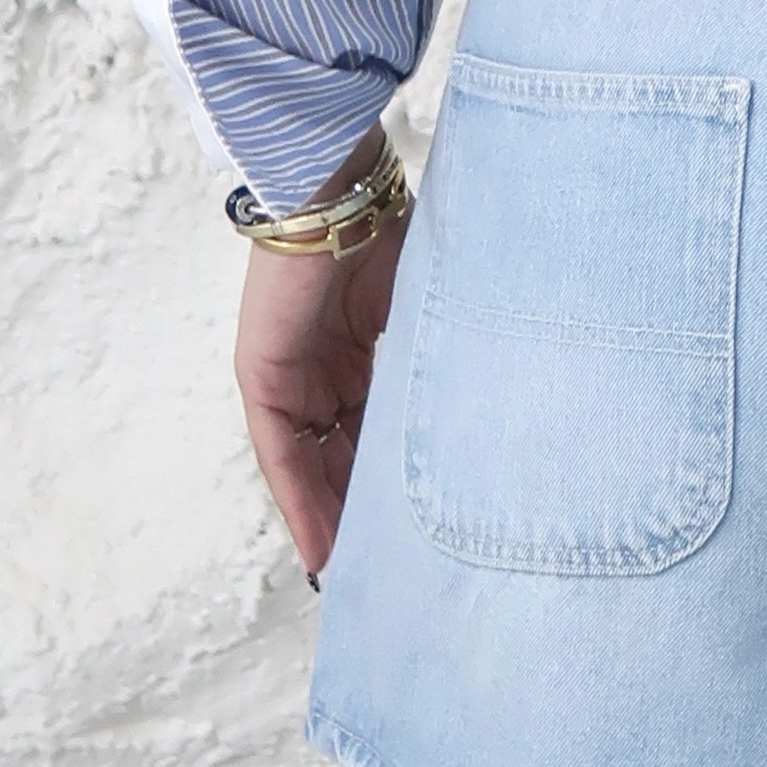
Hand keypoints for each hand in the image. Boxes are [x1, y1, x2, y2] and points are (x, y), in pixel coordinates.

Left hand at [234, 159, 407, 578]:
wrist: (339, 190)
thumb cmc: (395, 226)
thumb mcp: (427, 305)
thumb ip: (438, 353)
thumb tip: (502, 393)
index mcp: (362, 348)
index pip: (374, 431)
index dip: (391, 482)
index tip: (418, 530)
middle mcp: (323, 369)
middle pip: (343, 458)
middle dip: (364, 514)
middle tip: (392, 570)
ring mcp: (291, 375)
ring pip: (314, 466)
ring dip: (334, 521)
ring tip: (360, 576)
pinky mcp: (265, 377)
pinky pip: (283, 454)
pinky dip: (301, 502)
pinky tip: (322, 548)